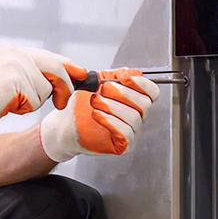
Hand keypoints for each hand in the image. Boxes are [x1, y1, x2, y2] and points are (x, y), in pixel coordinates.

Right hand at [0, 44, 86, 131]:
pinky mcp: (18, 79)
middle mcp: (16, 53)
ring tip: (7, 101)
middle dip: (63, 86)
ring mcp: (17, 65)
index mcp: (10, 51)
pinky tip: (5, 105)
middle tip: (61, 102)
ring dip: (32, 102)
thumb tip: (51, 82)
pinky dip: (24, 108)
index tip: (80, 73)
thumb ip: (24, 74)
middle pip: (55, 68)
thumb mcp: (0, 76)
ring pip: (45, 89)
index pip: (47, 56)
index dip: (66, 66)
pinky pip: (36, 100)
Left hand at [39, 68, 159, 161]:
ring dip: (111, 106)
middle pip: (145, 103)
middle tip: (102, 91)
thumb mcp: (97, 83)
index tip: (124, 78)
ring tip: (95, 102)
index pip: (152, 91)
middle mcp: (137, 116)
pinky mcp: (123, 145)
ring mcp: (132, 132)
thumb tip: (130, 73)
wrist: (65, 124)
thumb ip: (114, 76)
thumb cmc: (81, 106)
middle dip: (121, 93)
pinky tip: (96, 115)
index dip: (140, 83)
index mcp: (134, 100)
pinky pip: (126, 132)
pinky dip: (110, 120)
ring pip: (134, 117)